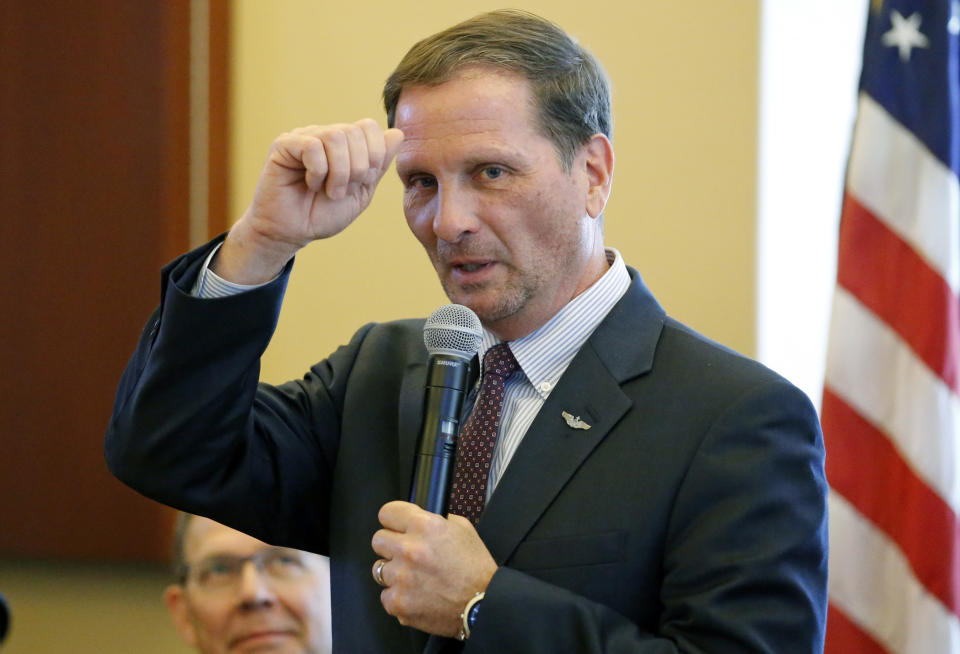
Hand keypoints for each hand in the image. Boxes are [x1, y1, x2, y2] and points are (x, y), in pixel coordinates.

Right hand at [215, 120, 403, 283]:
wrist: (292, 232)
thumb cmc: (322, 214)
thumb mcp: (361, 192)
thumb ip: (379, 164)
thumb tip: (397, 133)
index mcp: (344, 144)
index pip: (369, 127)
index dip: (374, 154)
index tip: (363, 181)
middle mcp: (324, 135)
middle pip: (355, 131)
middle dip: (357, 167)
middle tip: (343, 191)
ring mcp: (304, 137)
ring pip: (335, 136)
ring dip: (339, 171)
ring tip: (330, 191)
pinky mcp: (284, 144)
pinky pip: (311, 146)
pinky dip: (318, 171)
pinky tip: (310, 184)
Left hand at [371, 501, 497, 636]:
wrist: (483, 604)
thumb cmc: (475, 569)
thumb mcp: (462, 529)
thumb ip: (434, 520)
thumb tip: (415, 519)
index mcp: (425, 526)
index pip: (387, 513)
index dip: (393, 520)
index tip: (395, 526)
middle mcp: (409, 549)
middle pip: (378, 540)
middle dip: (391, 546)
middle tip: (407, 555)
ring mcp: (401, 577)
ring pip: (379, 569)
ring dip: (395, 573)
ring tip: (416, 578)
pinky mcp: (397, 602)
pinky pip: (386, 595)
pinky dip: (399, 596)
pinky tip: (416, 595)